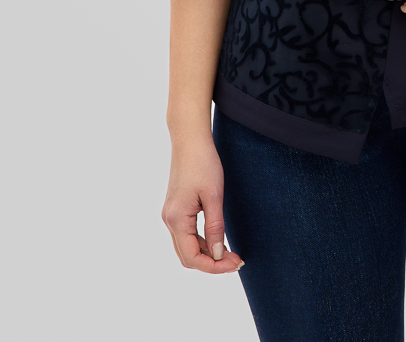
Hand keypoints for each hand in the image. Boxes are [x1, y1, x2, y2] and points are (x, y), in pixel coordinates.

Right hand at [162, 136, 244, 273]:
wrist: (190, 140)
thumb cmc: (203, 163)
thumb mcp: (214, 196)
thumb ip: (215, 227)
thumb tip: (218, 255)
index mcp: (177, 219)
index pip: (192, 258)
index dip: (214, 266)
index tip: (235, 263)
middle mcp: (169, 220)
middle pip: (187, 257)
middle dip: (212, 263)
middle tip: (236, 260)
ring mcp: (170, 215)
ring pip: (186, 247)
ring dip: (207, 253)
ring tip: (230, 253)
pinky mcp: (175, 209)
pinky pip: (186, 234)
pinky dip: (201, 242)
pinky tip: (217, 240)